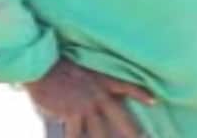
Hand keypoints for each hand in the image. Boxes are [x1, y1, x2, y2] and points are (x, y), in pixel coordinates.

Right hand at [26, 58, 154, 137]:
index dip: (140, 94)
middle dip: (132, 131)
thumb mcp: (83, 68)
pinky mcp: (72, 113)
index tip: (154, 101)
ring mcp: (85, 105)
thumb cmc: (59, 65)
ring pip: (100, 131)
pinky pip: (75, 135)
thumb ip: (92, 81)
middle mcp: (97, 94)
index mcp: (101, 80)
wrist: (43, 66)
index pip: (127, 86)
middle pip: (119, 116)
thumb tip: (98, 93)